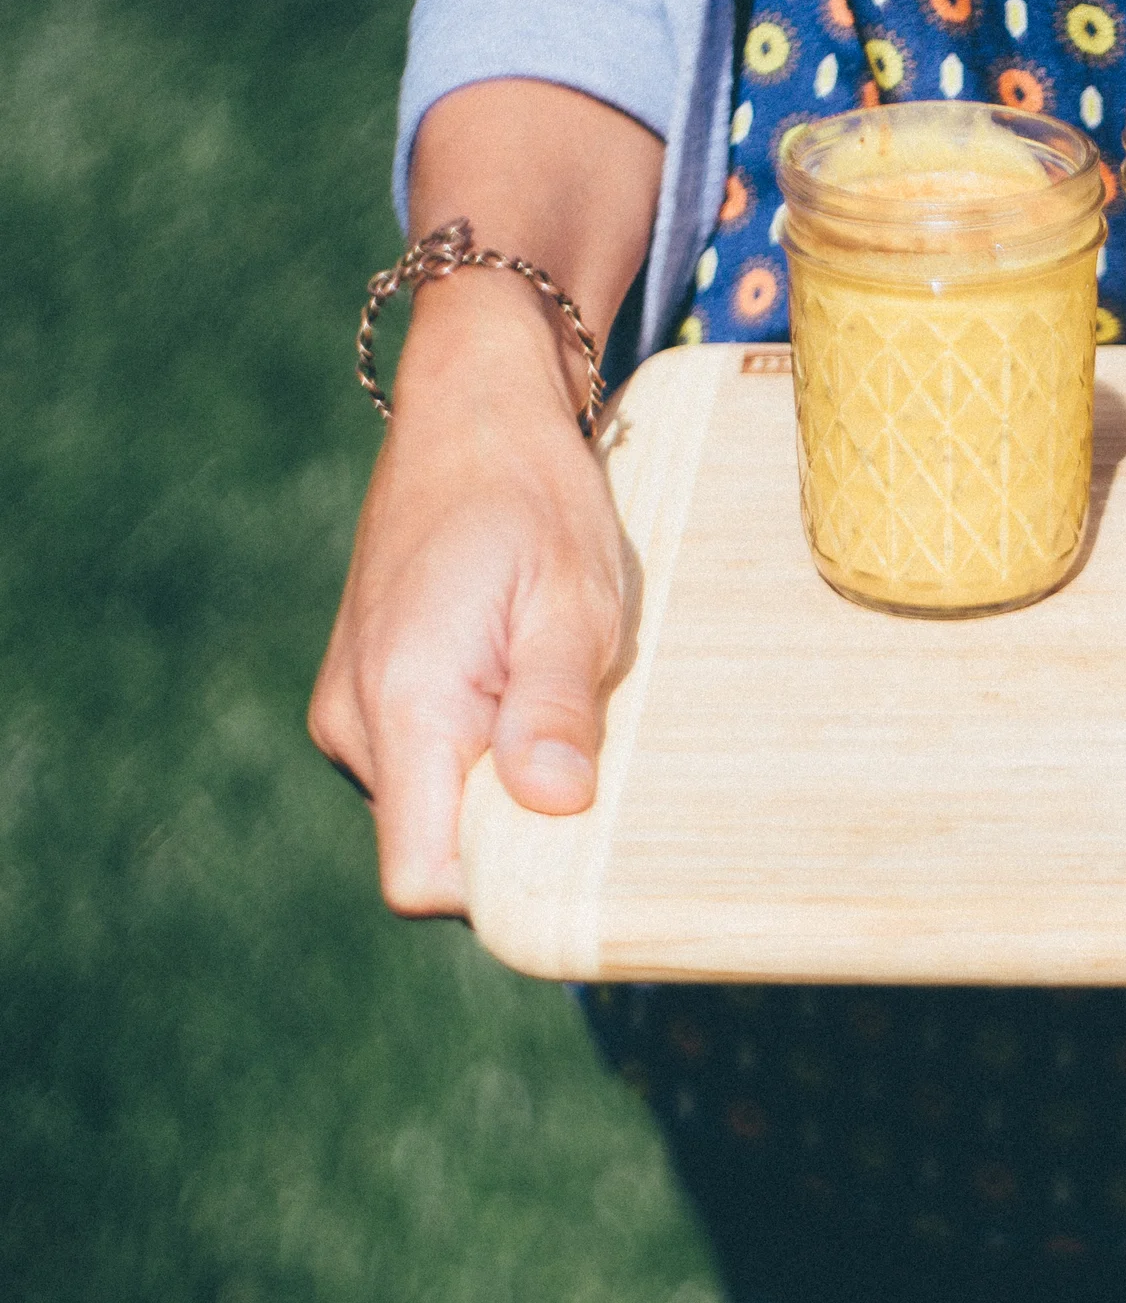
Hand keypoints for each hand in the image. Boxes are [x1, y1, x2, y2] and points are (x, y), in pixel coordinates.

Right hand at [309, 275, 627, 916]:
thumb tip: (552, 806)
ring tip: (561, 697)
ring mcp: (353, 710)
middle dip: (520, 830)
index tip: (577, 846)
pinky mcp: (369, 696)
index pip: (423, 876)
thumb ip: (554, 706)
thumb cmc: (535, 501)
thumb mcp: (573, 600)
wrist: (473, 416)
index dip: (503, 887)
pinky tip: (528, 687)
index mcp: (403, 704)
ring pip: (438, 808)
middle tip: (596, 753)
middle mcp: (355, 721)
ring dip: (507, 780)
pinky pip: (431, 766)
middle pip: (438, 849)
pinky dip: (486, 751)